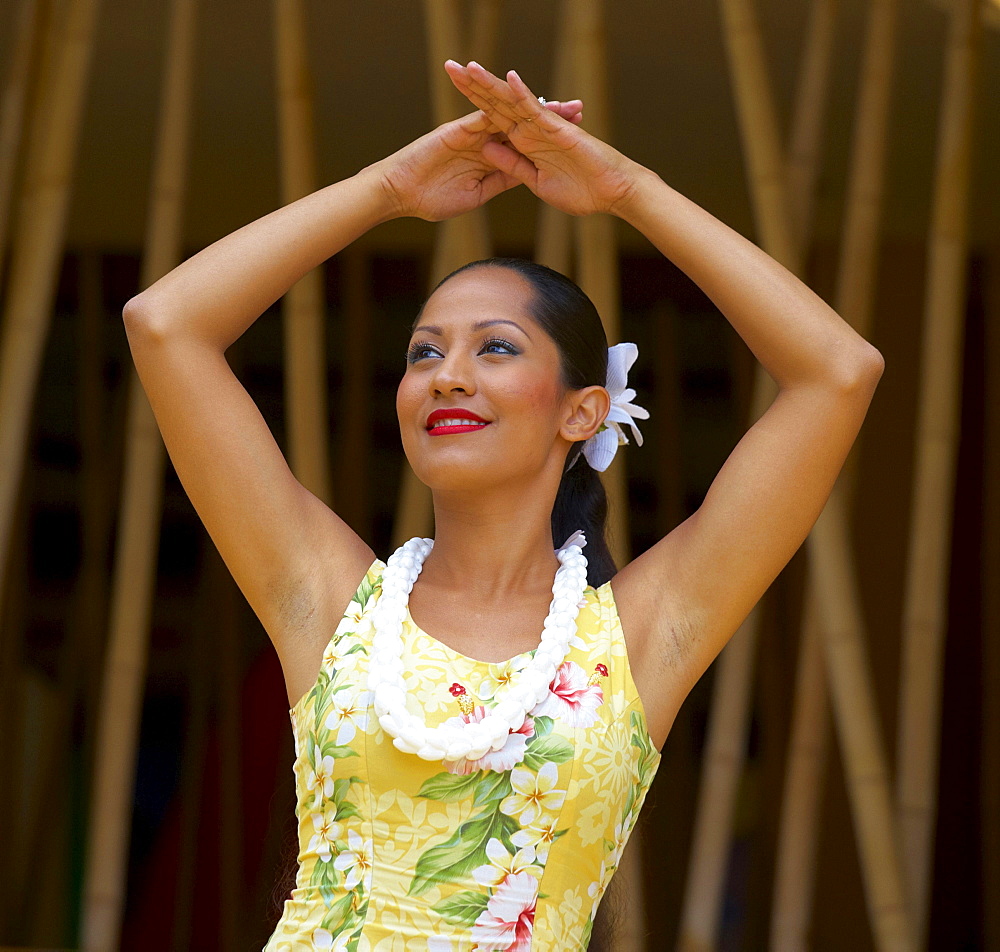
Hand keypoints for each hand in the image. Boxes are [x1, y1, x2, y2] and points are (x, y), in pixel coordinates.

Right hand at [370, 96, 585, 221]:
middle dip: (551, 118)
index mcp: (491, 157)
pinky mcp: (458, 129)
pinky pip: (483, 114)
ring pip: (509, 115)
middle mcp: (485, 140)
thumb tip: (525, 177)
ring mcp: (472, 132)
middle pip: (524, 124)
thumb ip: (500, 180)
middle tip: (579, 110)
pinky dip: (502, 106)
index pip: (527, 145)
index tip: (576, 139)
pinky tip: (525, 100)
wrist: (402, 193)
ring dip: (533, 108)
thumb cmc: (432, 199)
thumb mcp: (476, 195)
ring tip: (560, 104)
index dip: (550, 140)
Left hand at [444, 60, 642, 216]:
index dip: (472, 105)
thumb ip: (512, 165)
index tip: (450, 95)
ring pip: (512, 101)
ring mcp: (544, 127)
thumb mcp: (535, 182)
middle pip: (496, 104)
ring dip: (490, 84)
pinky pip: (537, 109)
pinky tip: (507, 78)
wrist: (610, 194)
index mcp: (524, 144)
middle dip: (473, 86)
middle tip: (450, 66)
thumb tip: (487, 148)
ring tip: (468, 67)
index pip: (492, 119)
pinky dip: (523, 93)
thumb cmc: (580, 190)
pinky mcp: (558, 129)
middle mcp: (531, 130)